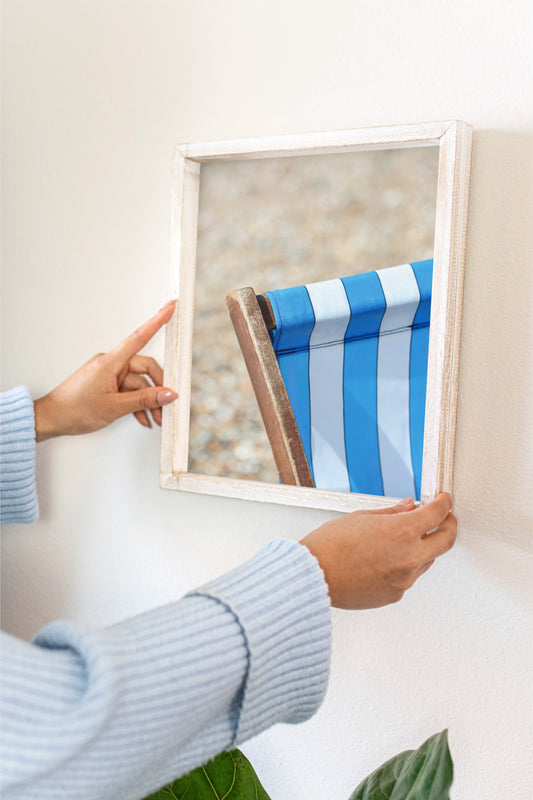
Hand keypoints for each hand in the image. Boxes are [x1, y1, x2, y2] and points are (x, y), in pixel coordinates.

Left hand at [34, 301, 177, 440]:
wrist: (52, 418)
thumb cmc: (73, 409)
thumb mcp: (113, 407)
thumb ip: (143, 400)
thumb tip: (167, 394)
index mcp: (111, 362)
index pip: (140, 337)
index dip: (157, 321)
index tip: (170, 307)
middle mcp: (111, 365)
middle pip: (145, 369)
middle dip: (158, 388)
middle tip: (166, 406)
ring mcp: (109, 375)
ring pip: (139, 383)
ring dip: (148, 402)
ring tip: (154, 418)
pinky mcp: (107, 385)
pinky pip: (129, 390)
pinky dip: (137, 404)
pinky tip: (142, 417)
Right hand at [300, 493, 455, 608]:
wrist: (313, 577)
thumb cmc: (330, 546)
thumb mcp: (362, 518)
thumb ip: (392, 513)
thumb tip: (409, 507)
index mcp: (402, 532)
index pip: (437, 514)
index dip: (444, 503)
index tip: (443, 500)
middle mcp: (409, 557)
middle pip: (446, 540)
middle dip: (449, 525)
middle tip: (445, 517)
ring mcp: (405, 579)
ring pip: (427, 560)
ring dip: (424, 547)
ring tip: (406, 538)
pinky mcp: (396, 594)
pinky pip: (409, 576)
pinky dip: (405, 565)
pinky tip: (387, 558)